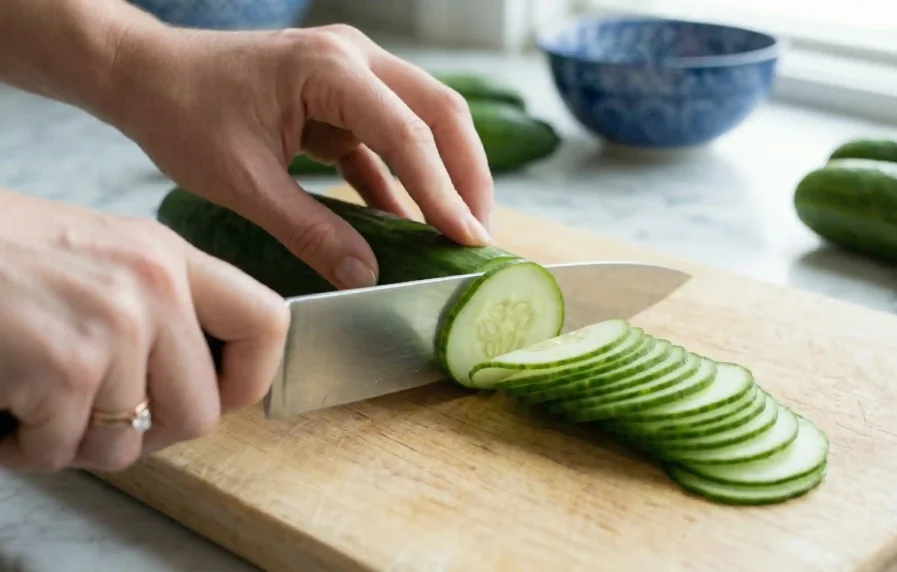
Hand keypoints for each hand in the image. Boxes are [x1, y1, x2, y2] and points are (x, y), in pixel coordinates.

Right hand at [0, 191, 288, 471]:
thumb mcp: (99, 255)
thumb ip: (157, 304)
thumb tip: (200, 380)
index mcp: (168, 255)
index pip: (268, 321)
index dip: (250, 379)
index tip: (218, 397)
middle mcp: (154, 285)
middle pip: (202, 412)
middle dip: (146, 434)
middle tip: (97, 419)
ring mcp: (114, 325)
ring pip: (130, 444)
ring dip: (76, 444)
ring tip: (38, 407)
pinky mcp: (65, 366)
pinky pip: (65, 452)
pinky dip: (26, 449)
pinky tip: (5, 414)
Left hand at [107, 22, 493, 289]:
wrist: (145, 75)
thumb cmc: (182, 114)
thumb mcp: (244, 183)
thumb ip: (309, 231)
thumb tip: (364, 277)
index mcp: (329, 69)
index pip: (408, 133)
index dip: (443, 191)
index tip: (468, 239)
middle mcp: (353, 58)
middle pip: (440, 113)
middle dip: (467, 175)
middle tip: (478, 234)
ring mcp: (350, 73)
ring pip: (423, 121)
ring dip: (443, 174)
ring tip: (458, 230)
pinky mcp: (340, 97)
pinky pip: (388, 138)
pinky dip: (402, 179)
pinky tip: (408, 222)